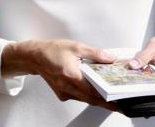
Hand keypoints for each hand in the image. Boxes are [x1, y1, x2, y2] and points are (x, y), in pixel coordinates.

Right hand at [1, 39, 118, 110]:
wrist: (36, 57)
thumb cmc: (54, 50)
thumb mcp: (77, 47)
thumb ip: (96, 54)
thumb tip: (111, 59)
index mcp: (71, 75)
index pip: (92, 90)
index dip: (106, 96)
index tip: (116, 100)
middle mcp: (66, 87)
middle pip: (89, 99)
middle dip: (105, 104)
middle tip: (118, 106)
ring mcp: (63, 92)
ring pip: (84, 99)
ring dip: (97, 100)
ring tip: (111, 99)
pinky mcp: (62, 93)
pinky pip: (78, 97)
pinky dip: (87, 95)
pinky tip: (96, 91)